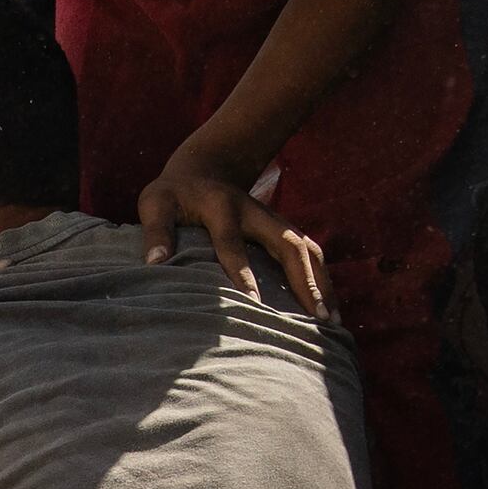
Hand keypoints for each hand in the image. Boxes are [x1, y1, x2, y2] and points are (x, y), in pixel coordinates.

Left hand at [138, 147, 326, 315]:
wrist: (203, 167)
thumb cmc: (173, 194)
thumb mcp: (155, 203)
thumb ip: (156, 232)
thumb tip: (155, 264)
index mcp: (220, 207)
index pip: (231, 242)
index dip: (242, 271)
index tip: (252, 303)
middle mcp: (255, 211)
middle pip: (287, 243)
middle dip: (304, 279)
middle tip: (316, 317)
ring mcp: (274, 219)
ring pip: (306, 248)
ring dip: (322, 282)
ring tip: (332, 321)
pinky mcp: (283, 228)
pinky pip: (309, 252)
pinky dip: (322, 278)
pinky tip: (330, 308)